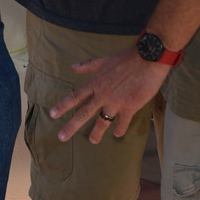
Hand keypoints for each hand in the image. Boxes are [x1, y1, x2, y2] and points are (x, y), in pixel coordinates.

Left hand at [49, 45, 169, 143]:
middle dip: (72, 126)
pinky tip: (117, 134)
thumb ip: (88, 65)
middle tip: (62, 137)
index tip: (52, 114)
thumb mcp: (104, 60)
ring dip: (96, 132)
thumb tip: (73, 66)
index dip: (63, 105)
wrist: (147, 59)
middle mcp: (103, 95)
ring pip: (102, 121)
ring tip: (92, 141)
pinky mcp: (130, 106)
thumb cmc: (126, 58)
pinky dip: (119, 129)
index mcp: (96, 83)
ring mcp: (116, 102)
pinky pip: (122, 122)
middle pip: (84, 113)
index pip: (76, 96)